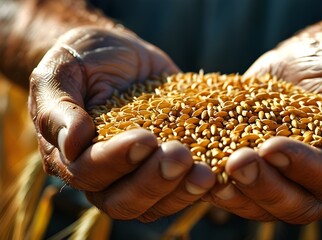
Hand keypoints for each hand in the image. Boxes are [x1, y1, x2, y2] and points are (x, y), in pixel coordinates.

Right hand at [29, 26, 214, 220]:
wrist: (115, 55)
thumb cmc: (82, 61)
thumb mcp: (61, 72)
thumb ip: (59, 107)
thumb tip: (72, 143)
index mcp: (70, 157)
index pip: (89, 172)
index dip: (116, 161)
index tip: (145, 138)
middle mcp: (104, 176)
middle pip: (124, 201)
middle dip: (154, 182)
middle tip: (180, 156)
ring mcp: (137, 175)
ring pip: (155, 204)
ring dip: (181, 191)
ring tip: (207, 173)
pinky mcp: (166, 168)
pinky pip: (180, 189)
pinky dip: (198, 185)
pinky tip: (220, 170)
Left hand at [205, 29, 321, 222]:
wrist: (313, 55)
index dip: (304, 167)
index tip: (272, 146)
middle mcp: (319, 180)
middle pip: (297, 203)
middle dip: (265, 186)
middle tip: (237, 162)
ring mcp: (285, 177)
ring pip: (265, 205)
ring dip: (240, 193)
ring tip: (214, 175)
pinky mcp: (258, 168)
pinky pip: (241, 189)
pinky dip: (222, 186)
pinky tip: (203, 173)